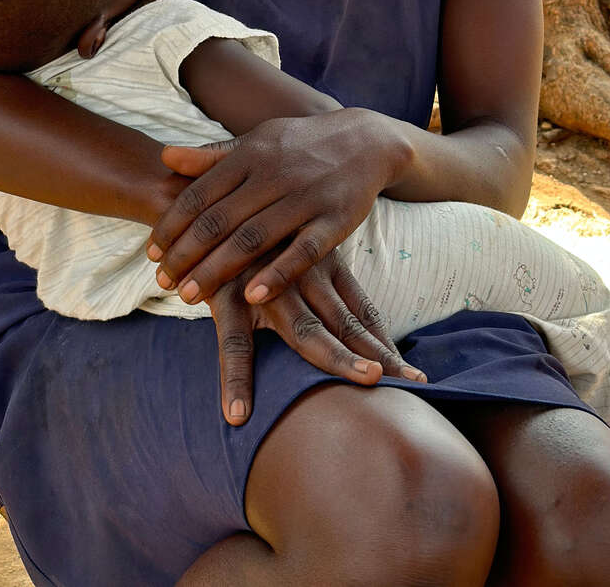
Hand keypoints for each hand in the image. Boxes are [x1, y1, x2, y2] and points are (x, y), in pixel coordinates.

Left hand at [148, 109, 410, 305]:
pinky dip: (277, 274)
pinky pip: (303, 251)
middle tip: (163, 282)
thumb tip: (165, 156)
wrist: (366, 140)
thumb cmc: (300, 145)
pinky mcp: (336, 220)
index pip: (200, 194)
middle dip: (187, 254)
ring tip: (190, 296)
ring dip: (218, 269)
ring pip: (254, 238)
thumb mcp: (257, 142)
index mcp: (250, 155)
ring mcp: (306, 197)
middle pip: (220, 220)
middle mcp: (274, 175)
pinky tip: (252, 296)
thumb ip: (212, 156)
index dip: (173, 224)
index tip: (152, 253)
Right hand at [207, 245, 426, 425]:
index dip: (385, 342)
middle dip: (379, 355)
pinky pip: (234, 343)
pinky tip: (238, 413)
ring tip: (368, 382)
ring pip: (306, 330)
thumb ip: (317, 273)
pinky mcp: (226, 293)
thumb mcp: (291, 242)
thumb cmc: (249, 226)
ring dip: (337, 357)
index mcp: (320, 263)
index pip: (361, 310)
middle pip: (347, 323)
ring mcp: (266, 286)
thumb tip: (343, 318)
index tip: (413, 373)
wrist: (196, 197)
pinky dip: (237, 378)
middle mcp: (301, 274)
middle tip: (411, 382)